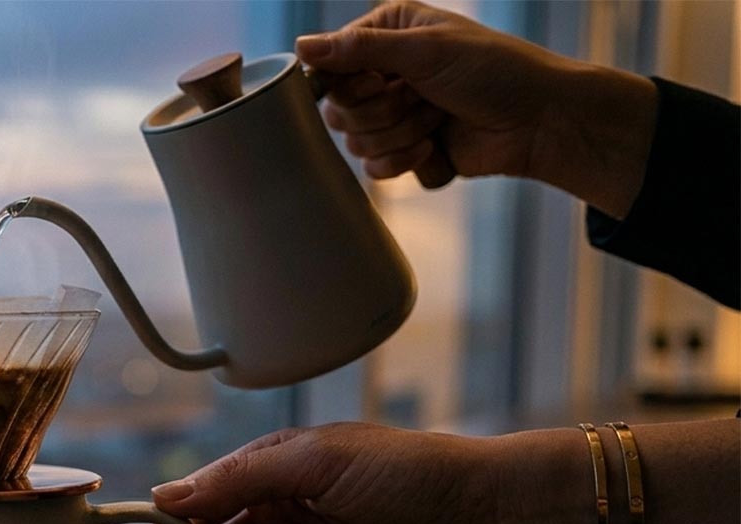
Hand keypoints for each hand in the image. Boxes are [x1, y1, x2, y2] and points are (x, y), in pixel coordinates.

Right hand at [297, 0, 655, 216]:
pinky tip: (437, 146)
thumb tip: (301, 46)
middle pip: (337, 110)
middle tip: (421, 99)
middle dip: (383, 112)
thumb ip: (359, 50)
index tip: (380, 83)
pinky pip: (376, 169)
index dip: (348, 85)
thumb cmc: (495, 71)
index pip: (328, 67)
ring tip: (438, 120)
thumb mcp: (425, 50)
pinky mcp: (405, 151)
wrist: (541, 122)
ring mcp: (394, 114)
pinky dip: (406, 161)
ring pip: (355, 143)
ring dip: (400, 135)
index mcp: (386, 35)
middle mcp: (384, 72)